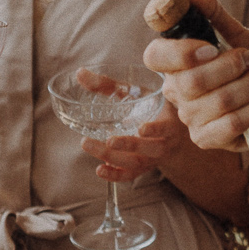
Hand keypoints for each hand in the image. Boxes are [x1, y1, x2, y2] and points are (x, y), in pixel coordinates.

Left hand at [64, 70, 187, 181]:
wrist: (168, 132)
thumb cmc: (150, 106)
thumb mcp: (136, 92)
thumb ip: (108, 85)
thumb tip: (80, 73)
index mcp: (168, 123)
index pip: (166, 128)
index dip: (156, 130)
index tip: (142, 128)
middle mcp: (163, 144)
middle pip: (147, 150)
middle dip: (127, 145)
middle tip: (108, 140)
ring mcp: (152, 159)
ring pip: (135, 163)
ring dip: (112, 157)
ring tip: (89, 145)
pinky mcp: (141, 168)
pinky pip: (129, 176)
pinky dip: (115, 176)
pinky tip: (99, 170)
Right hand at [141, 0, 248, 153]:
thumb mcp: (239, 34)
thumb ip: (214, 15)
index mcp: (175, 63)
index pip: (154, 56)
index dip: (180, 53)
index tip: (211, 47)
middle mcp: (176, 92)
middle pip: (193, 82)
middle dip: (232, 66)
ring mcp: (190, 119)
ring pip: (220, 102)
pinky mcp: (207, 140)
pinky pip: (233, 123)